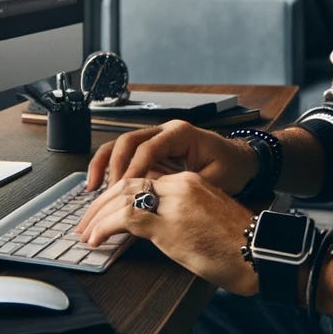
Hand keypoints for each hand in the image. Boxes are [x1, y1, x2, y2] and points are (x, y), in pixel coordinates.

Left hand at [74, 172, 258, 295]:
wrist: (258, 254)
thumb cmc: (238, 246)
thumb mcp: (205, 221)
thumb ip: (179, 216)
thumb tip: (153, 229)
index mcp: (189, 181)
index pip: (143, 179)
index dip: (118, 195)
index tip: (103, 211)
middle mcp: (179, 185)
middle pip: (127, 183)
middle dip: (100, 203)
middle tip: (85, 222)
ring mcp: (173, 202)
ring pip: (121, 197)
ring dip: (97, 215)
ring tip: (85, 233)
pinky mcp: (168, 224)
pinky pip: (125, 218)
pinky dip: (104, 227)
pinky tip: (96, 239)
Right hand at [85, 119, 257, 195]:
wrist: (240, 160)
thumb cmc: (231, 167)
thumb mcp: (214, 179)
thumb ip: (186, 188)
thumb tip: (158, 202)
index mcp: (181, 133)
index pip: (148, 148)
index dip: (132, 169)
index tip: (122, 191)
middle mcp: (165, 131)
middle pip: (128, 141)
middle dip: (113, 167)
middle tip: (105, 193)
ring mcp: (156, 140)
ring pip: (121, 145)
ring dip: (104, 166)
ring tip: (92, 189)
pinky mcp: (152, 152)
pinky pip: (125, 156)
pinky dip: (111, 169)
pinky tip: (100, 186)